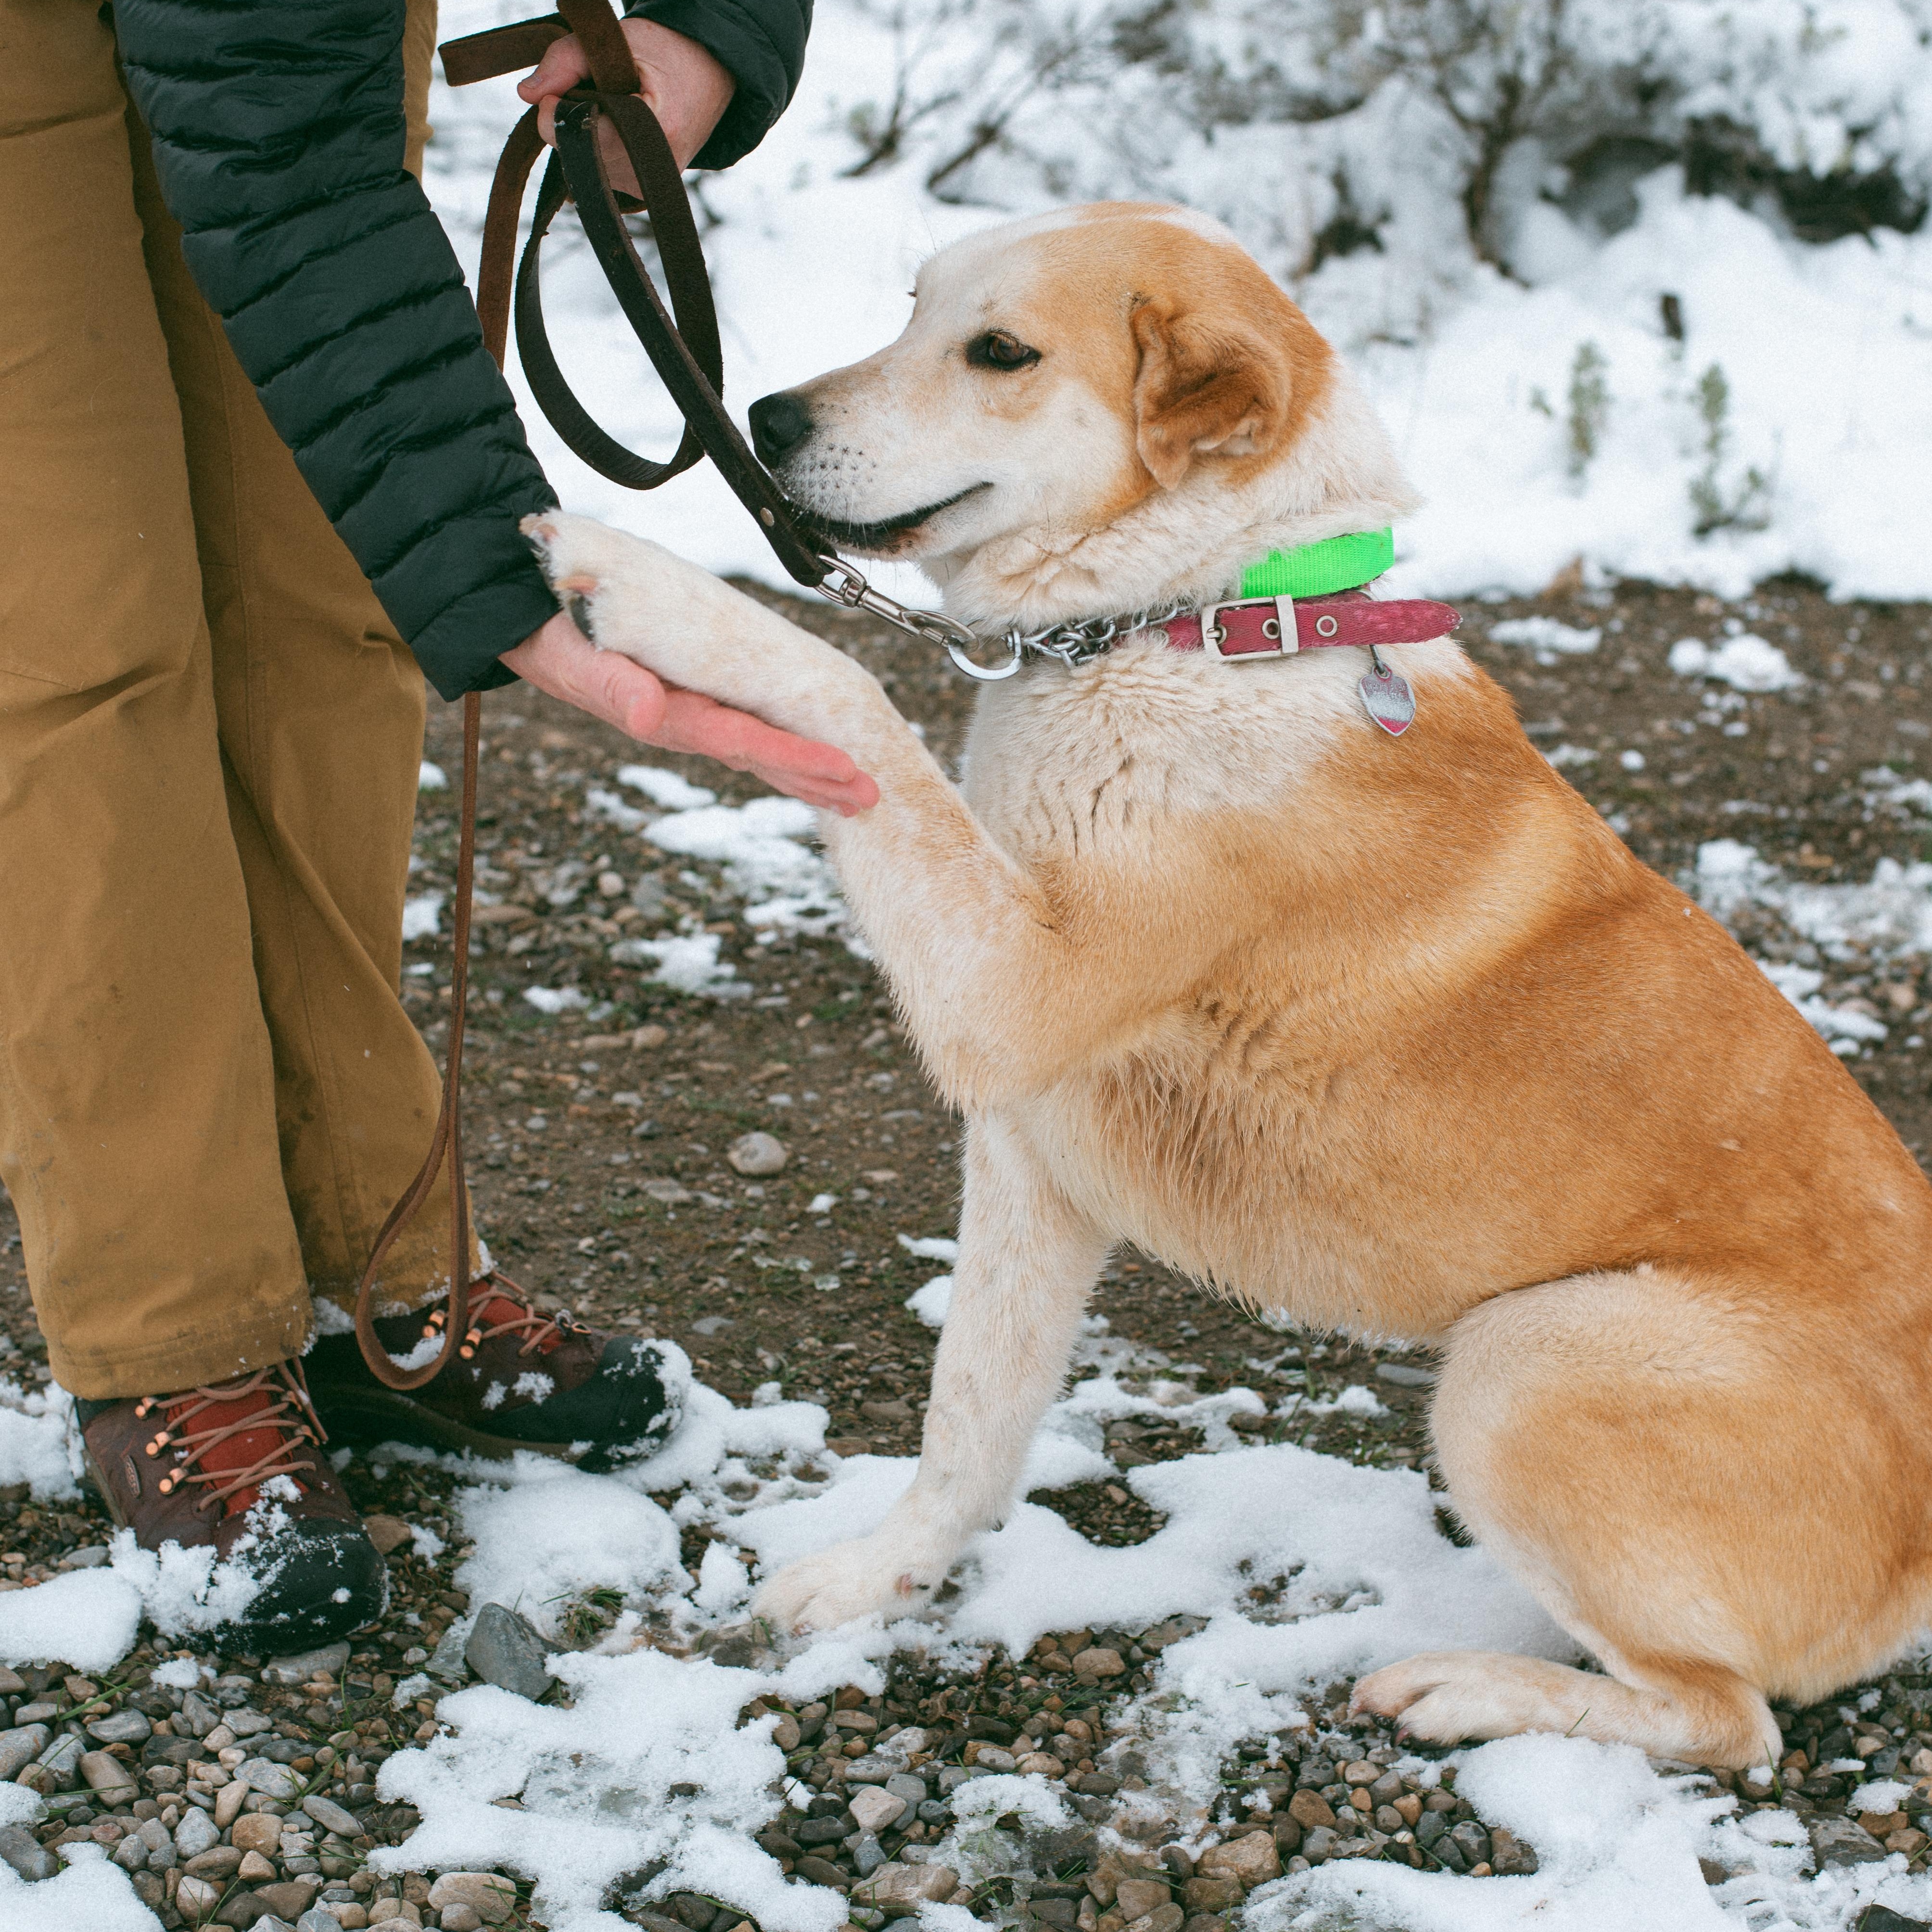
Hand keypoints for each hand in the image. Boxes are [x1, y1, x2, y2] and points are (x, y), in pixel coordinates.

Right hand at [501, 611, 879, 814]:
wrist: (531, 627)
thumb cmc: (556, 636)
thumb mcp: (577, 656)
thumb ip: (611, 684)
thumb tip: (647, 710)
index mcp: (669, 716)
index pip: (747, 741)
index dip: (798, 757)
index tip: (845, 769)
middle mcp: (687, 724)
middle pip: (765, 757)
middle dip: (819, 777)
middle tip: (875, 795)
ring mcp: (691, 718)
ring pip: (762, 751)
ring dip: (808, 771)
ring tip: (858, 791)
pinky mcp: (693, 705)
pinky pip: (748, 733)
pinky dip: (784, 749)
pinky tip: (811, 762)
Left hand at [518, 18, 735, 184]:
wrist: (711, 76)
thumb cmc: (667, 53)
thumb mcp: (620, 41)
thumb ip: (566, 60)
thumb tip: (527, 94)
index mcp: (658, 128)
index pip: (583, 134)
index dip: (557, 109)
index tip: (561, 85)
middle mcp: (655, 168)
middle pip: (578, 154)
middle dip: (571, 120)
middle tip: (597, 91)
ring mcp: (649, 185)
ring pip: (582, 167)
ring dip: (583, 136)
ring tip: (613, 109)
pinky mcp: (642, 191)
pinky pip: (596, 174)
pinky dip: (594, 149)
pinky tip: (617, 130)